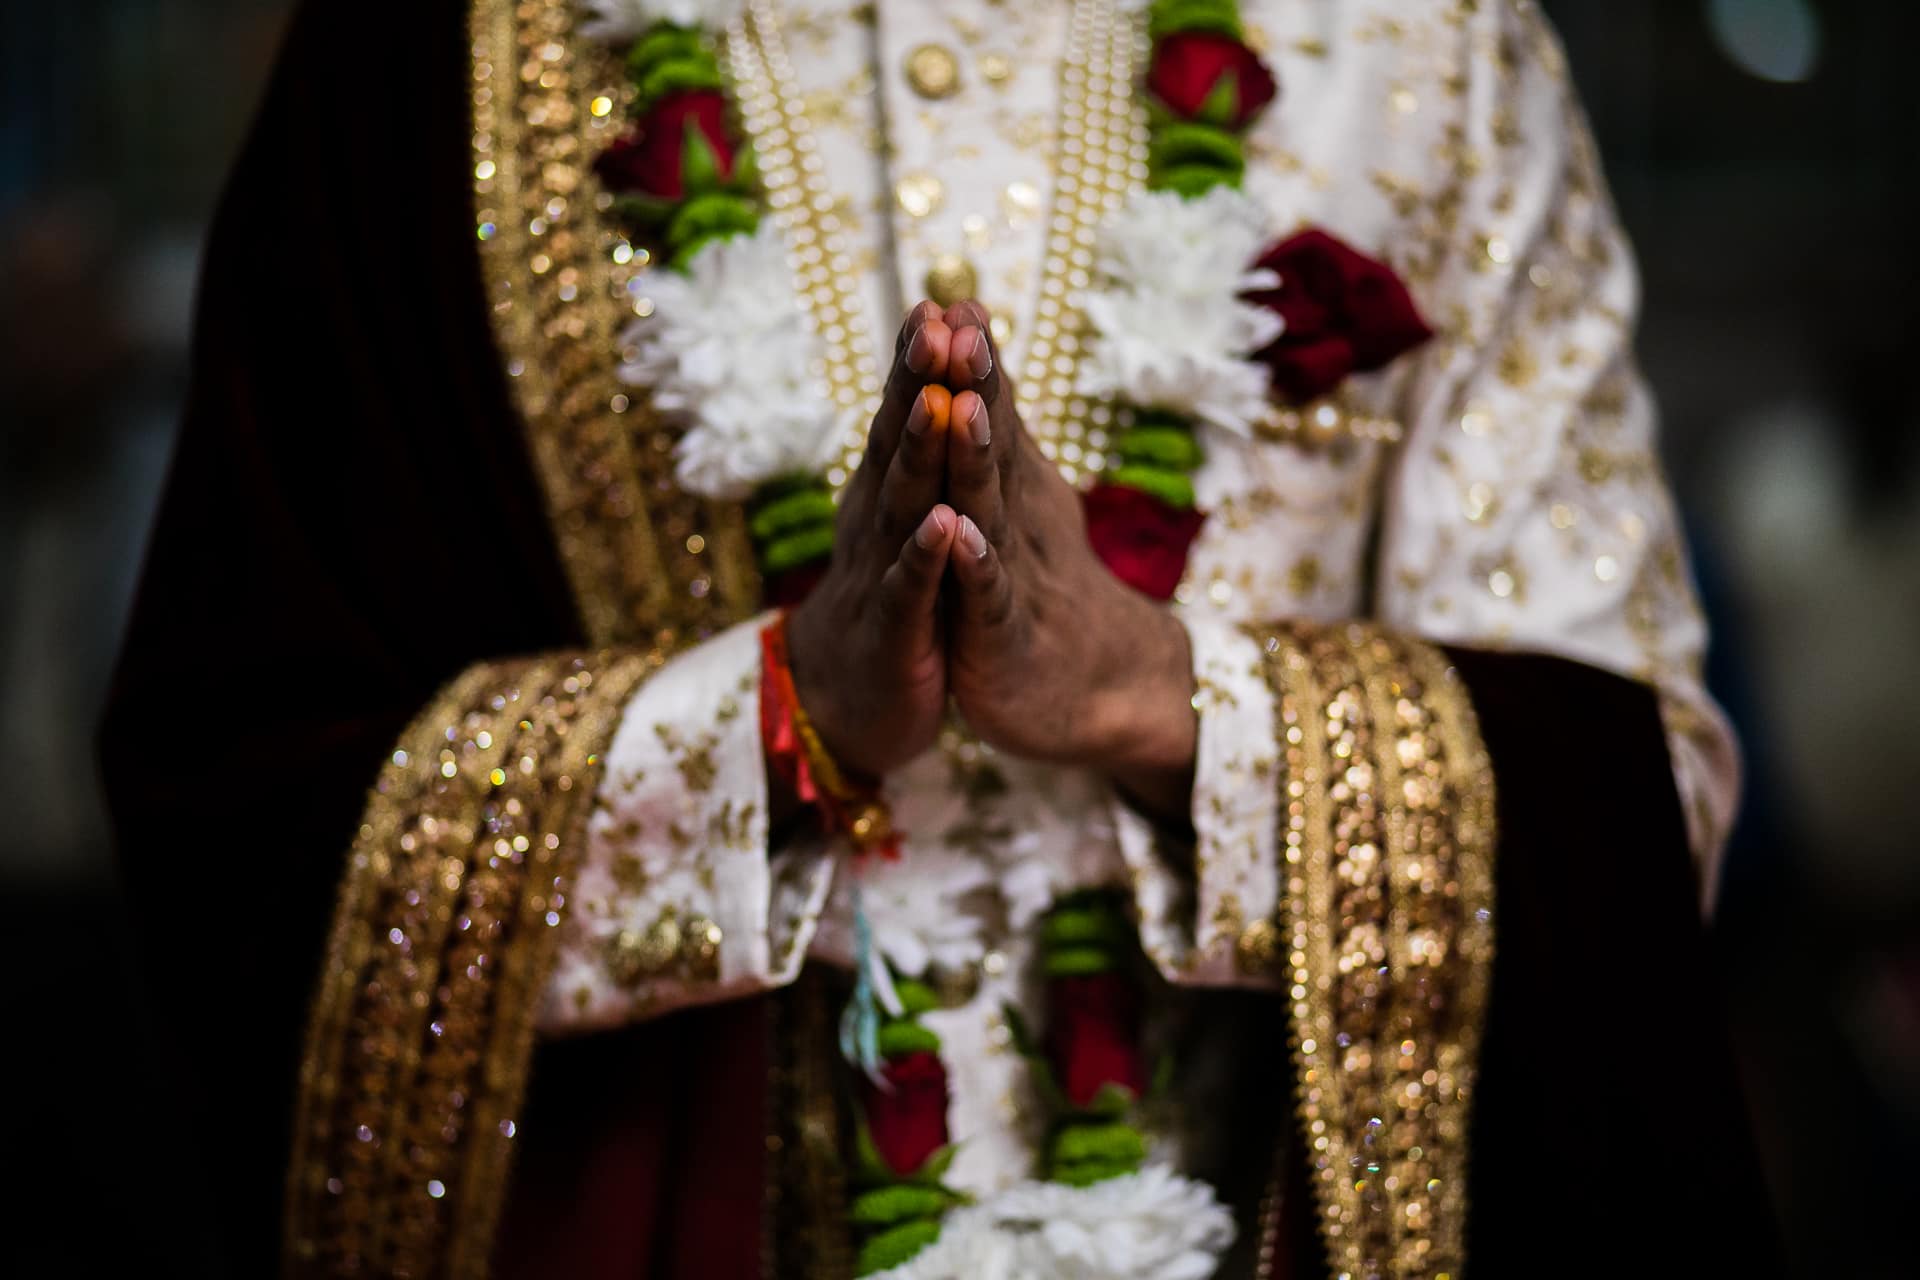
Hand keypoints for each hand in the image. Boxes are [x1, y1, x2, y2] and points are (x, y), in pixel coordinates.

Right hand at [786, 302, 963, 777]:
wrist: (849, 699)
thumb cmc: (892, 599)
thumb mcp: (907, 520)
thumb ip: (919, 456)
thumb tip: (936, 381)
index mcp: (890, 490)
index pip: (907, 413)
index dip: (921, 359)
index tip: (944, 297)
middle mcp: (879, 517)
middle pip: (897, 439)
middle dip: (916, 380)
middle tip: (935, 318)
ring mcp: (884, 570)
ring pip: (903, 503)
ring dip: (921, 452)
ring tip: (940, 402)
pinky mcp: (896, 628)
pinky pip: (911, 588)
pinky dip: (927, 557)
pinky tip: (945, 526)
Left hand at [936, 304, 1197, 813]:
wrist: (1094, 687)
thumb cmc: (1043, 586)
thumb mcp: (1021, 504)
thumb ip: (1000, 435)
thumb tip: (981, 360)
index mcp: (1009, 488)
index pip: (986, 412)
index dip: (970, 359)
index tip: (950, 296)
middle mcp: (1015, 518)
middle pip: (991, 443)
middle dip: (974, 384)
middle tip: (959, 322)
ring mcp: (1012, 575)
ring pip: (991, 507)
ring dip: (977, 457)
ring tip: (963, 407)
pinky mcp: (1003, 635)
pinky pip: (986, 595)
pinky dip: (974, 563)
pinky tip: (957, 533)